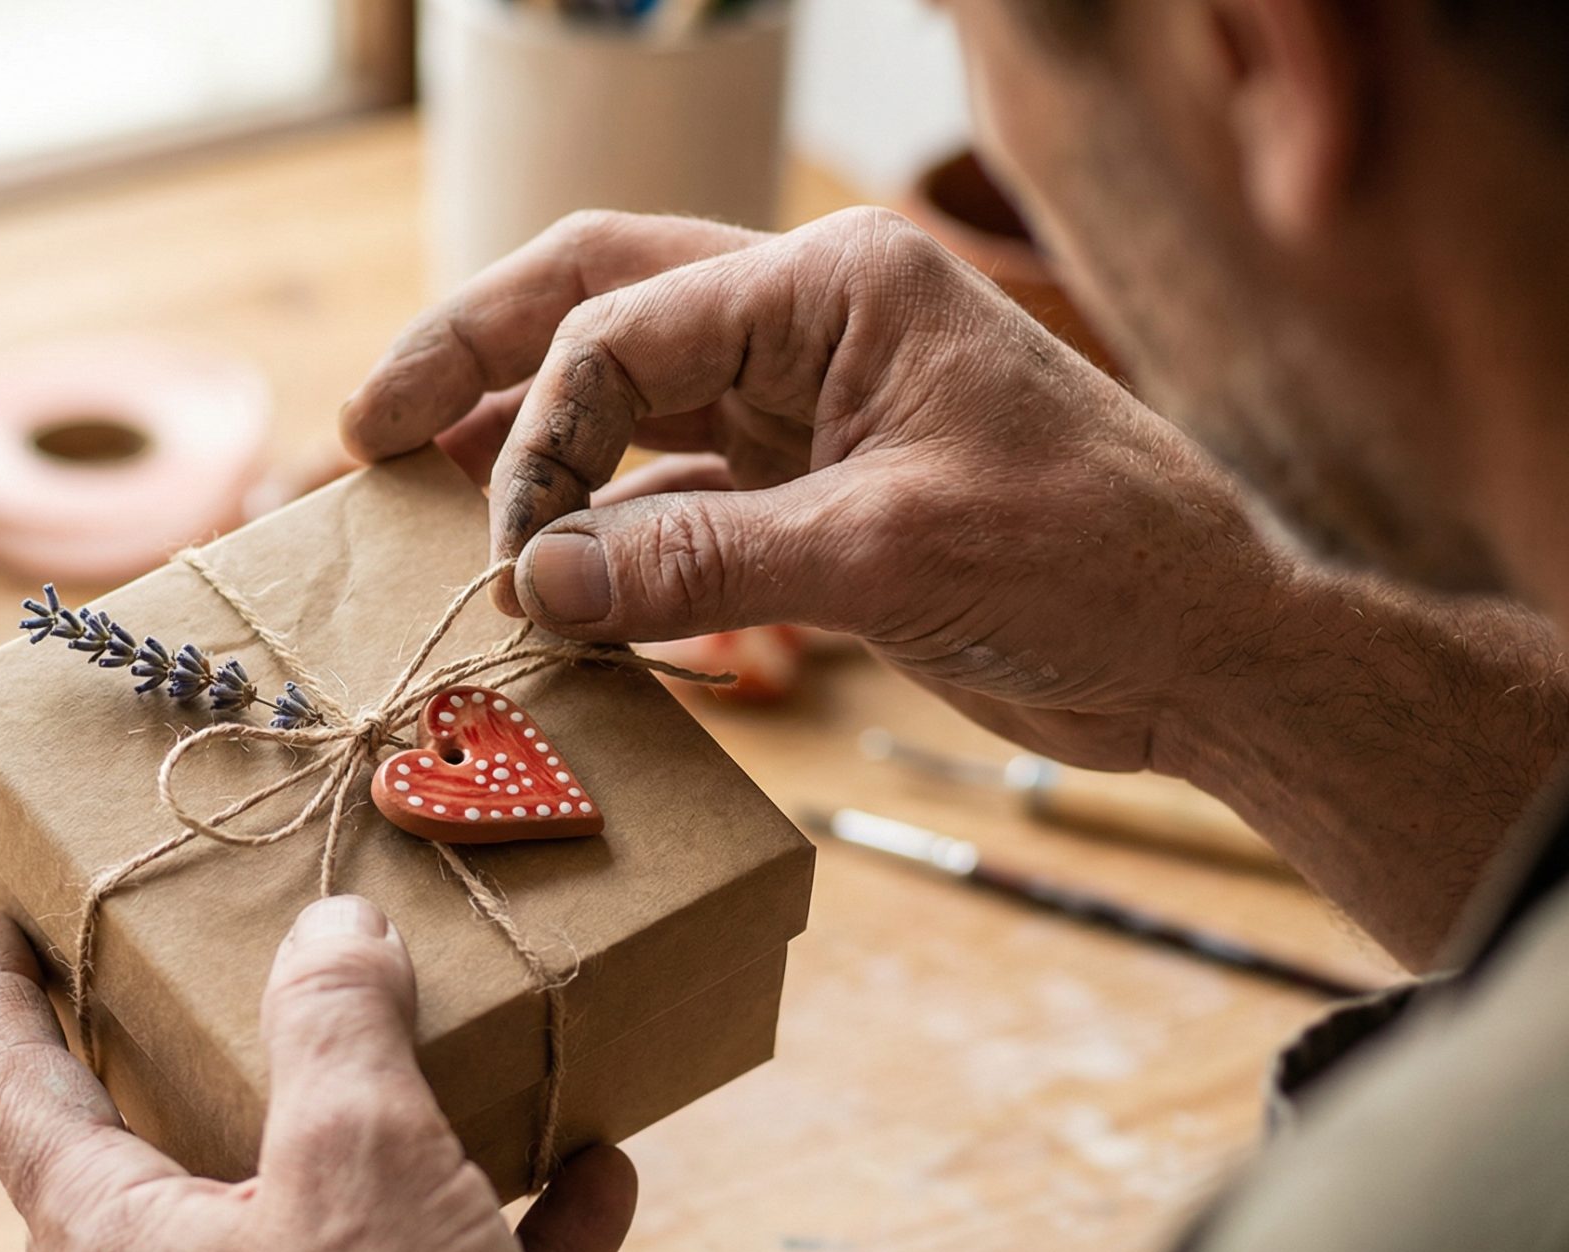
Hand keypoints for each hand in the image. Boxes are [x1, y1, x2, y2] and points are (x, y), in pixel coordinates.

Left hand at [0, 896, 638, 1251]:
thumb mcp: (361, 1166)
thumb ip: (338, 1028)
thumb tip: (331, 929)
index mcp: (117, 1251)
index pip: (16, 1092)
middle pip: (152, 1159)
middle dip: (184, 1060)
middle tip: (193, 972)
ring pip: (311, 1229)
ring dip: (385, 1140)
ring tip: (445, 1056)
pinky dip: (499, 1240)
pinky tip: (590, 1183)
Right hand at [341, 206, 1287, 774]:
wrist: (1204, 649)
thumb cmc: (1093, 565)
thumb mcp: (889, 558)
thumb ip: (701, 563)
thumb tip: (534, 582)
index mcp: (836, 285)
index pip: (622, 327)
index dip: (535, 433)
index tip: (505, 552)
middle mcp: (809, 321)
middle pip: (597, 305)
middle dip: (474, 359)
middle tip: (364, 428)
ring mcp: (808, 403)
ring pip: (623, 394)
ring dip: (525, 442)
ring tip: (415, 491)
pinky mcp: (814, 488)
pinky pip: (673, 487)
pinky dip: (603, 524)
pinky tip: (546, 572)